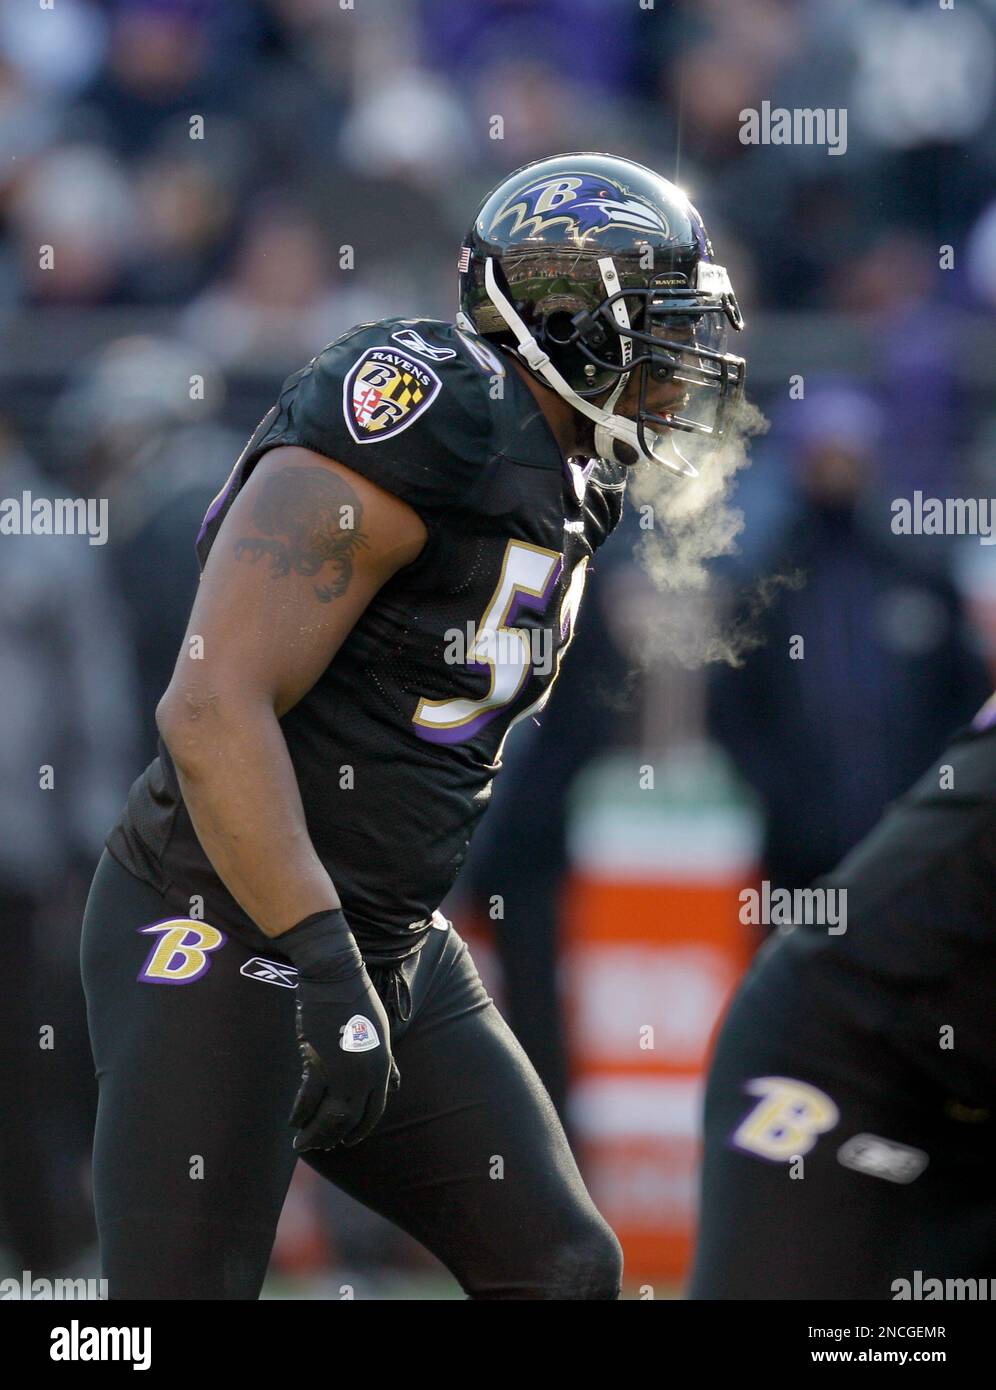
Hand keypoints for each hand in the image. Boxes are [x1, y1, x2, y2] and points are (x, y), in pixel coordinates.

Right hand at [290, 969, 399, 1149]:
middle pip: (349, 1120)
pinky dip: (299, 1114)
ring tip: (302, 1145)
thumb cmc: (358, 1000)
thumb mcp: (380, 1033)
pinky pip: (307, 1100)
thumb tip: (395, 1086)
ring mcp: (342, 1072)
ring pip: (328, 1117)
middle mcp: (365, 1075)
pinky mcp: (318, 1064)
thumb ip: (386, 1063)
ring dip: (314, 1135)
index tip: (346, 1141)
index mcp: (382, 1067)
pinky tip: (293, 1121)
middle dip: (333, 1138)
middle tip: (319, 1146)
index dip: (359, 1131)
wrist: (335, 978)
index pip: (374, 1112)